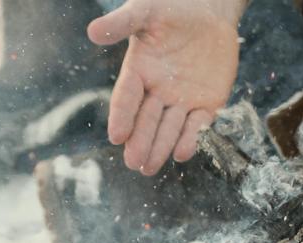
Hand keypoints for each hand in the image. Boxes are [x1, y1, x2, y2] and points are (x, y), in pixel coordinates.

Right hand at [88, 0, 243, 173]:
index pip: (127, 97)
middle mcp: (158, 91)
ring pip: (170, 128)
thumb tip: (93, 32)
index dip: (122, 116)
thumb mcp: (146, 11)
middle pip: (147, 120)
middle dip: (140, 142)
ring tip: (150, 167)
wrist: (209, 10)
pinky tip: (182, 153)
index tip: (116, 136)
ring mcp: (182, 100)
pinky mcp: (207, 103)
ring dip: (160, 148)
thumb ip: (122, 23)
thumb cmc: (173, 7)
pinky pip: (198, 124)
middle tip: (134, 162)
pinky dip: (191, 138)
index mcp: (139, 71)